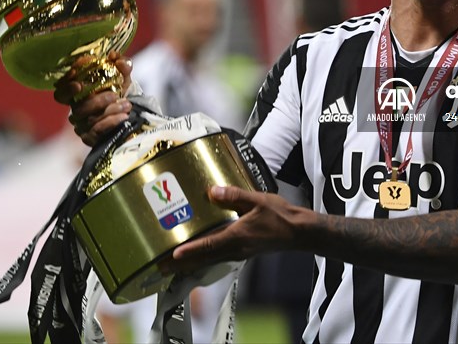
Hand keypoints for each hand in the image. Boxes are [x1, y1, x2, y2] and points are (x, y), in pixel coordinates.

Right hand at [54, 53, 132, 145]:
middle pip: (78, 108)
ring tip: (126, 104)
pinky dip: (111, 122)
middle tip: (114, 95)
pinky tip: (123, 116)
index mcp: (78, 94)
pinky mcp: (90, 137)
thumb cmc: (120, 92)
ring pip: (90, 119)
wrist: (132, 113)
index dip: (65, 88)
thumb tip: (114, 57)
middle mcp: (77, 110)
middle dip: (97, 101)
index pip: (61, 93)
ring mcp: (82, 125)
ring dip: (109, 111)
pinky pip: (97, 131)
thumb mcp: (123, 77)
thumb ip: (121, 65)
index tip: (78, 82)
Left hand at [167, 186, 307, 273]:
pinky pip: (216, 258)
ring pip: (207, 261)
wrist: (298, 233)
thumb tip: (213, 191)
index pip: (208, 245)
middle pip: (202, 259)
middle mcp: (234, 249)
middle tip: (159, 266)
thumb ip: (235, 195)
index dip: (189, 250)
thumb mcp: (258, 200)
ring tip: (171, 264)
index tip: (172, 255)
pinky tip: (196, 256)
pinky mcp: (241, 252)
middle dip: (180, 264)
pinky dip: (202, 259)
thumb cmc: (280, 217)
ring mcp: (237, 253)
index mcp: (237, 237)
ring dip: (189, 263)